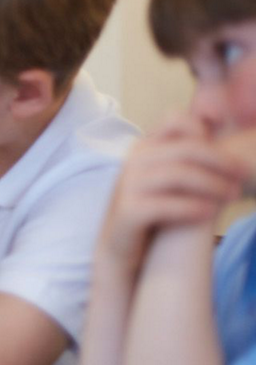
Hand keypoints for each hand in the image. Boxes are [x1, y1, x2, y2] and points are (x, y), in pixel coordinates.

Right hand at [99, 114, 248, 272]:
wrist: (121, 244)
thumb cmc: (153, 208)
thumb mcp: (168, 176)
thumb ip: (187, 155)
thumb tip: (220, 123)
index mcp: (145, 147)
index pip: (175, 120)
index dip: (206, 130)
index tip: (231, 154)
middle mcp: (134, 160)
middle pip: (185, 148)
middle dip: (221, 161)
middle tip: (243, 176)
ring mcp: (128, 185)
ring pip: (178, 175)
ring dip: (213, 184)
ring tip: (233, 196)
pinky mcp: (128, 211)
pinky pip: (165, 204)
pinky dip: (192, 207)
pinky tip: (210, 213)